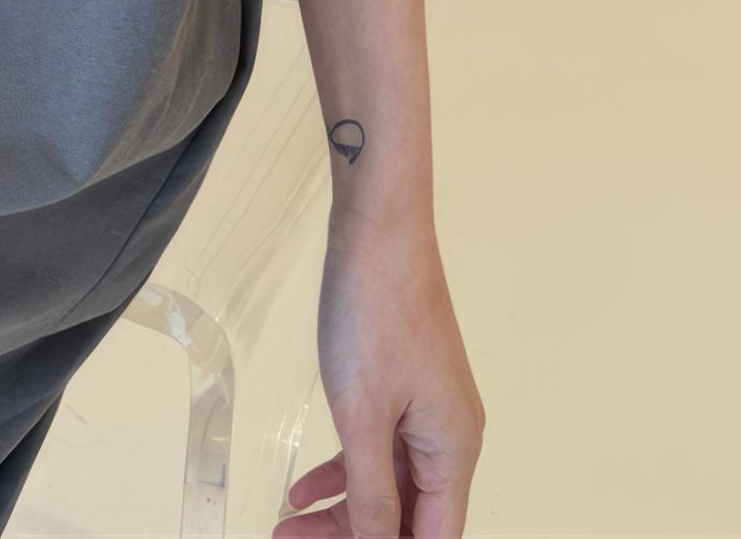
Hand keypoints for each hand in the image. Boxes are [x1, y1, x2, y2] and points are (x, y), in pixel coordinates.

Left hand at [274, 216, 484, 537]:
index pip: (433, 537)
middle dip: (351, 536)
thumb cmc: (375, 313)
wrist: (377, 231)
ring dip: (340, 510)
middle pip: (407, 517)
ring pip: (386, 485)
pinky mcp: (400, 386)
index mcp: (454, 451)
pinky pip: (376, 447)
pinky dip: (342, 470)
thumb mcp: (362, 414)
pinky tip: (304, 487)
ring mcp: (425, 410)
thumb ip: (369, 491)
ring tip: (287, 525)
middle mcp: (449, 437)